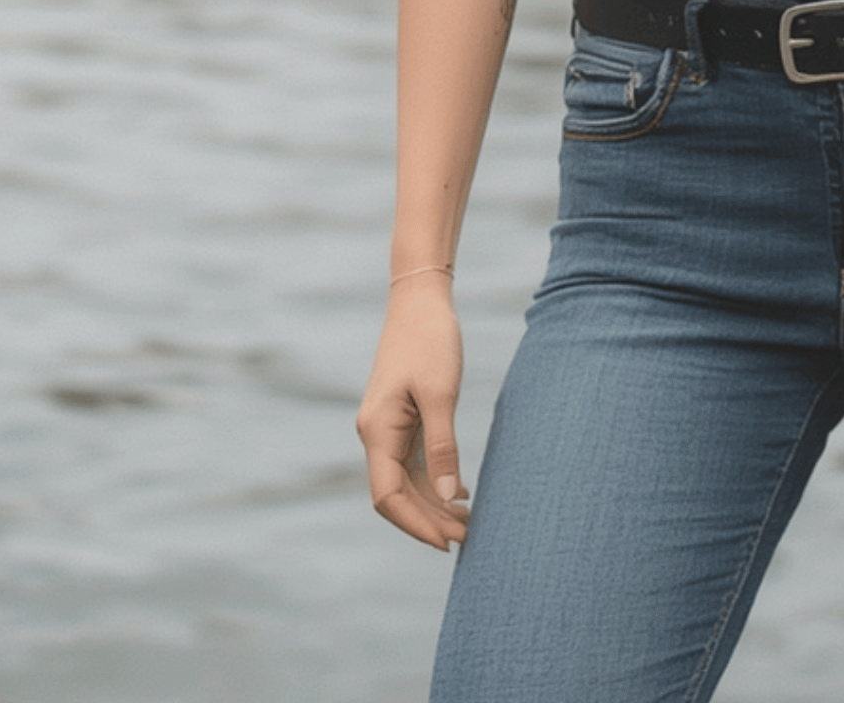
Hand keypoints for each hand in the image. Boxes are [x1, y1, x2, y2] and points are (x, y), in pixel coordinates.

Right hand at [356, 275, 468, 548]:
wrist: (420, 300)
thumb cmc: (430, 340)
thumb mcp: (440, 393)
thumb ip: (443, 445)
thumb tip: (448, 495)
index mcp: (377, 432)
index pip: (388, 497)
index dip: (416, 524)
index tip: (446, 542)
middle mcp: (376, 435)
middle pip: (397, 494)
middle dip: (429, 519)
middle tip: (468, 537)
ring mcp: (387, 427)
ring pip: (406, 480)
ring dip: (433, 503)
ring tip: (467, 522)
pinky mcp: (402, 418)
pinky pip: (413, 461)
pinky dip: (434, 479)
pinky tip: (460, 491)